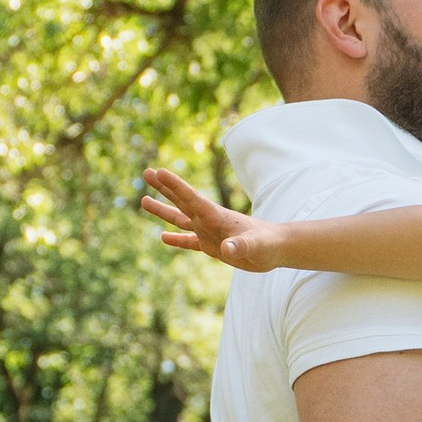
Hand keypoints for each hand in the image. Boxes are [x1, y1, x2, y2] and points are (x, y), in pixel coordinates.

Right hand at [141, 166, 284, 269]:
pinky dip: (176, 239)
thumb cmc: (269, 244)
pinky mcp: (212, 246)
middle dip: (164, 187)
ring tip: (143, 201)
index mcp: (217, 216)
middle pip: (181, 201)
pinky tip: (162, 237)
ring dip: (163, 210)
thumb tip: (226, 248)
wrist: (277, 249)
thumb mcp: (255, 247)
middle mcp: (209, 220)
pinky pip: (189, 241)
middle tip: (146, 172)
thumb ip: (241, 246)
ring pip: (180, 218)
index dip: (174, 185)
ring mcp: (209, 232)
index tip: (158, 172)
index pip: (192, 198)